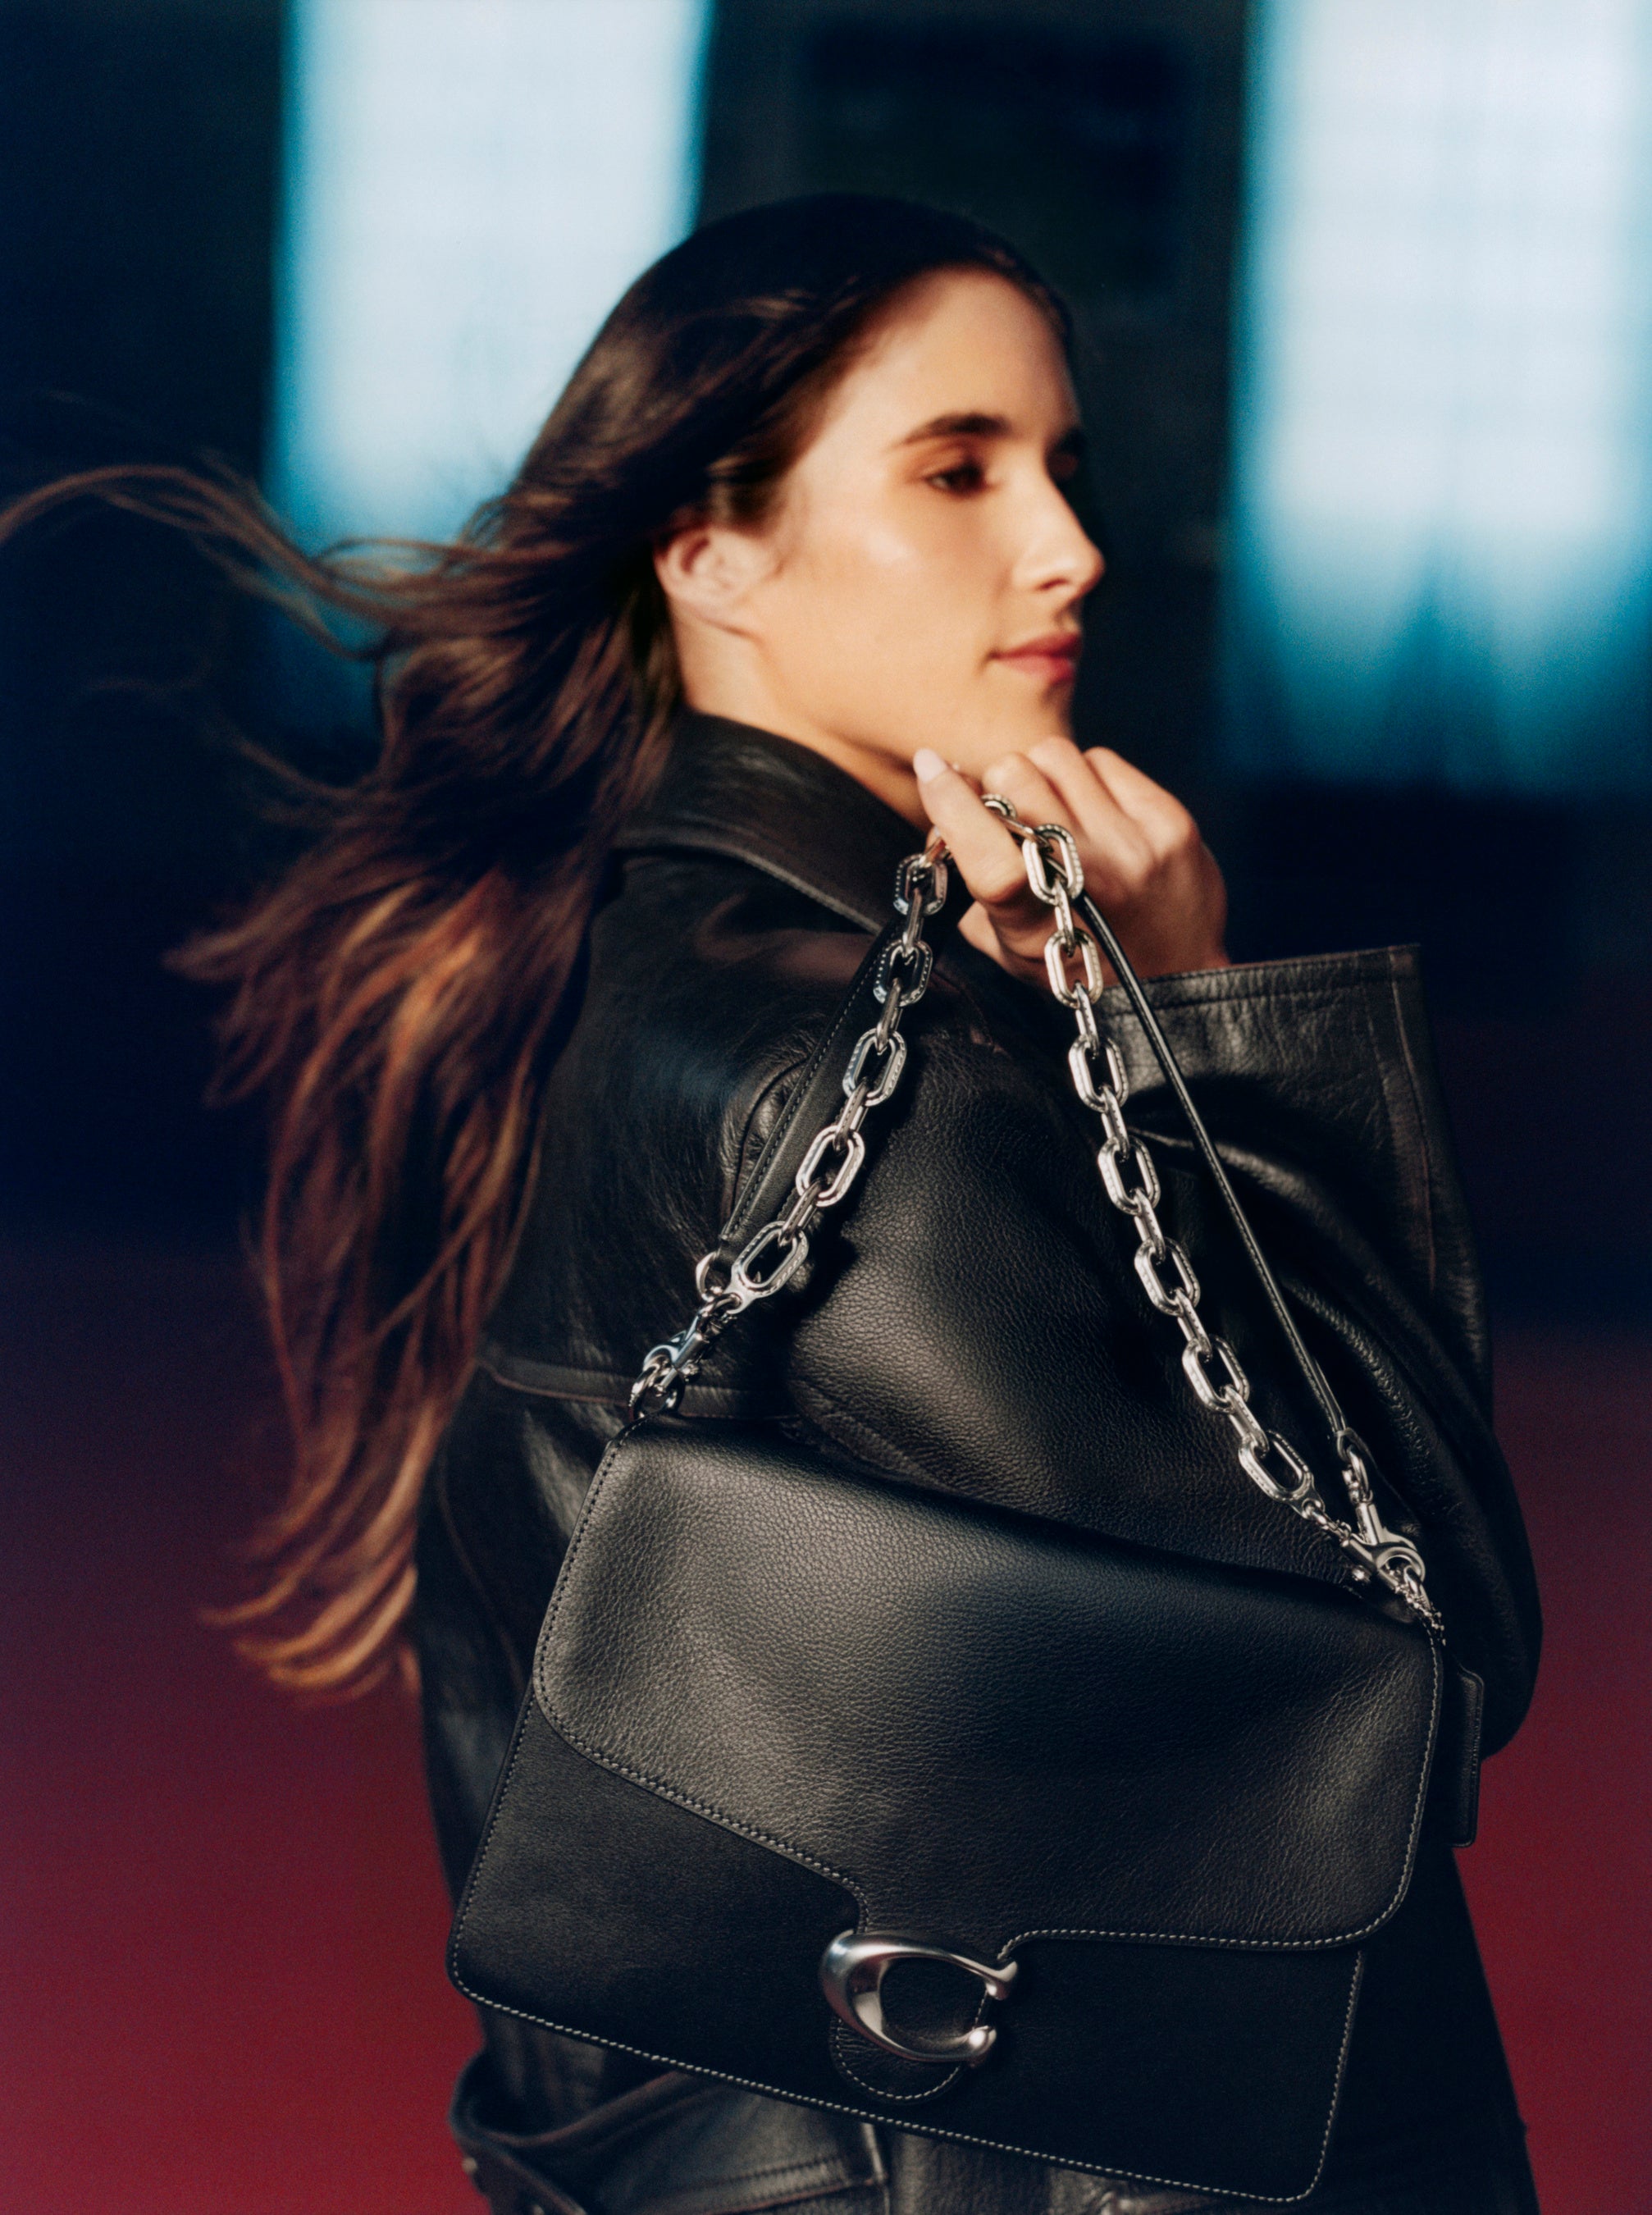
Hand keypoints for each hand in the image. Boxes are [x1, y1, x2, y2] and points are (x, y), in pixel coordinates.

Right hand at [911, 737, 1228, 987]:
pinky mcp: (1169, 822)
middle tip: (1014, 815)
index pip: (985, 849)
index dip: (949, 800)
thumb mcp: (1006, 941)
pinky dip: (1088, 778)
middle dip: (1000, 788)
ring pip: (1055, 756)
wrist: (1173, 980)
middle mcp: (1086, 880)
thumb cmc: (1073, 962)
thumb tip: (944, 798)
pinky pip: (1103, 760)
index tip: (930, 768)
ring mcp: (1133, 847)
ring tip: (1057, 814)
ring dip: (1044, 777)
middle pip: (1011, 775)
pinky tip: (1095, 814)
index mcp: (1034, 921)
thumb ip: (969, 879)